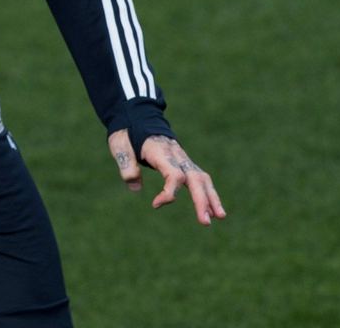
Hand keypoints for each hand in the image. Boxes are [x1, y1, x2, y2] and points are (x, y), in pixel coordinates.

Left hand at [107, 130, 225, 225]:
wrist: (138, 117)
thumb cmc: (127, 133)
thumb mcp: (120, 146)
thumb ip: (126, 165)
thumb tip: (136, 187)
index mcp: (160, 152)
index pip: (174, 174)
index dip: (168, 192)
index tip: (155, 205)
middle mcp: (176, 155)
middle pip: (195, 178)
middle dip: (202, 200)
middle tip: (205, 222)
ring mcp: (183, 158)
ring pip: (202, 178)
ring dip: (212, 198)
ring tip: (219, 217)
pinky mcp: (184, 162)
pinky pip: (200, 178)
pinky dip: (208, 192)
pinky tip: (213, 209)